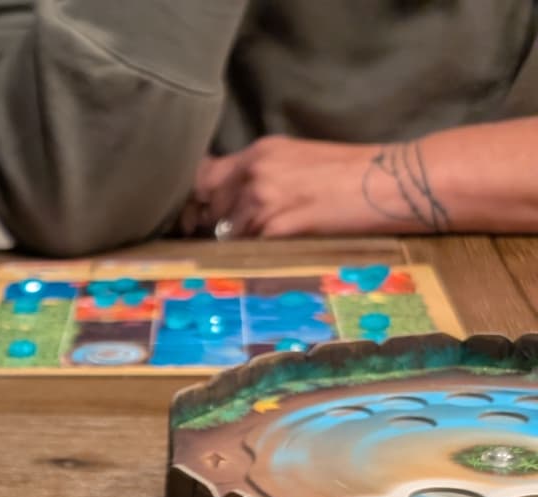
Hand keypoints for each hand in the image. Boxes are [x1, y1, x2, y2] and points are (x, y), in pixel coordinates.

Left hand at [186, 135, 382, 238]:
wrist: (393, 182)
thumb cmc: (352, 173)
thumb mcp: (297, 160)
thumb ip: (261, 174)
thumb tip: (231, 199)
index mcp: (259, 152)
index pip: (202, 175)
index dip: (196, 199)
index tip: (198, 215)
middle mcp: (255, 172)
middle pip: (210, 206)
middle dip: (214, 224)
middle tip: (228, 237)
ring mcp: (264, 199)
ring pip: (228, 230)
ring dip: (239, 242)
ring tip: (266, 242)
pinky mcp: (278, 226)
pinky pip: (250, 247)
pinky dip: (257, 253)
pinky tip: (277, 251)